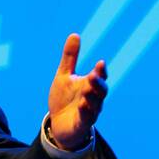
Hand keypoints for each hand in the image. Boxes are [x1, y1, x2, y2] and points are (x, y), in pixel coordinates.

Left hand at [47, 33, 107, 150]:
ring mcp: (89, 112)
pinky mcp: (81, 124)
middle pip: (101, 91)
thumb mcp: (64, 76)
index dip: (101, 71)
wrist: (58, 124)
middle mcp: (93, 98)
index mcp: (89, 85)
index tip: (100, 63)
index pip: (99, 77)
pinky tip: (82, 105)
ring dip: (92, 98)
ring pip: (95, 105)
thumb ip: (70, 58)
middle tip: (94, 76)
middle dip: (98, 84)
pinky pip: (86, 119)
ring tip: (87, 90)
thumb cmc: (64, 99)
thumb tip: (74, 34)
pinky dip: (85, 112)